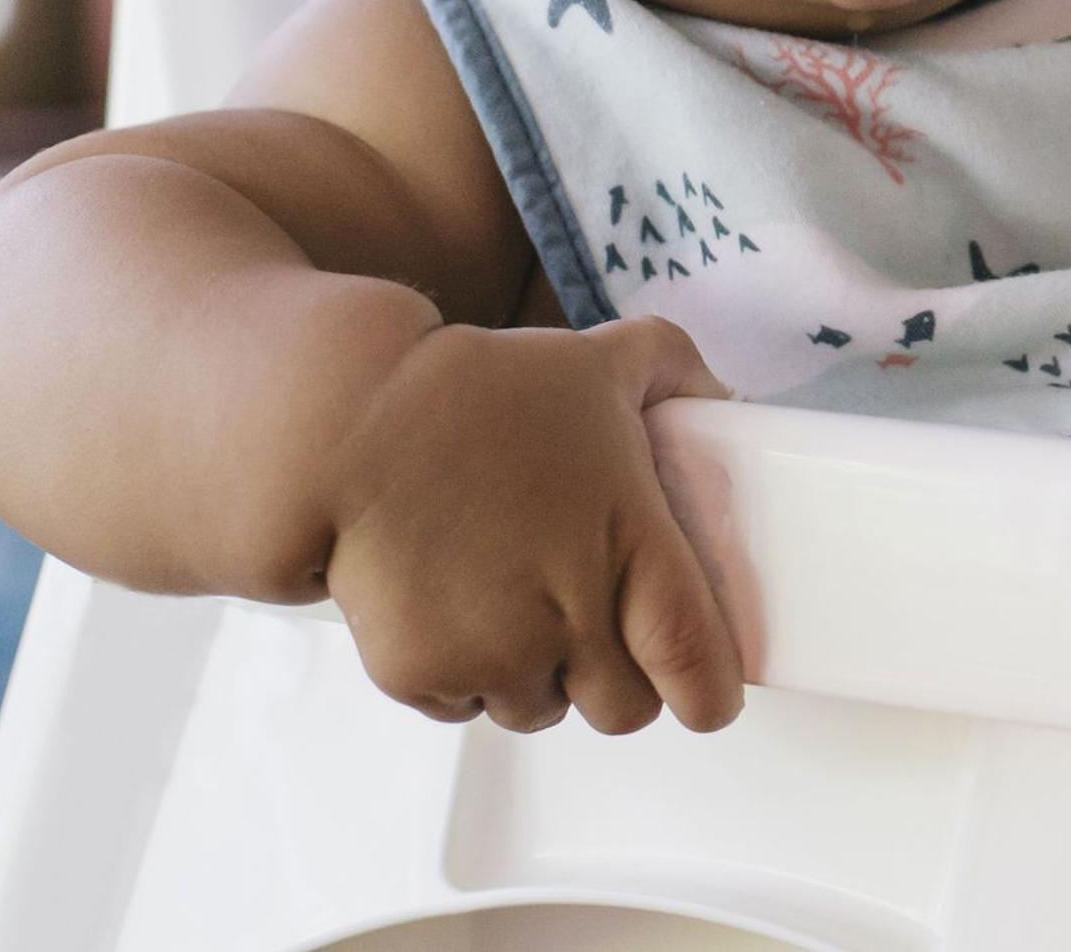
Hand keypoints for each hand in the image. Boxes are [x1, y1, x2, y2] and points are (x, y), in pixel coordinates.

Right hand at [316, 315, 743, 733]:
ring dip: (540, 677)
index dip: (711, 693)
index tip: (711, 695)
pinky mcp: (422, 676)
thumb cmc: (480, 392)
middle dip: (619, 682)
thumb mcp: (598, 359)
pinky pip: (465, 705)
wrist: (349, 425)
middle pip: (624, 711)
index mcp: (630, 545)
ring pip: (541, 710)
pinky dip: (466, 673)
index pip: (694, 660)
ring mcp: (493, 654)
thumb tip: (721, 395)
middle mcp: (568, 614)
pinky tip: (455, 602)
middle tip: (595, 627)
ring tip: (515, 600)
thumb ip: (673, 369)